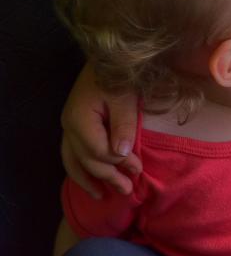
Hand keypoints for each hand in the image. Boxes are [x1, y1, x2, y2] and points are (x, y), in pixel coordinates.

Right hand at [61, 64, 140, 197]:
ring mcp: (68, 127)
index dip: (119, 163)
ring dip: (88, 179)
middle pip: (86, 159)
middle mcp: (68, 126)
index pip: (99, 151)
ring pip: (73, 161)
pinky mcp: (73, 127)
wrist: (107, 58)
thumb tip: (121, 154)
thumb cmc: (119, 76)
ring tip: (102, 197)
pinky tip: (89, 181)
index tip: (138, 169)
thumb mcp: (125, 99)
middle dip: (108, 176)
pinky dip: (80, 169)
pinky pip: (72, 154)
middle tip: (128, 190)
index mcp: (80, 119)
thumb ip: (123, 126)